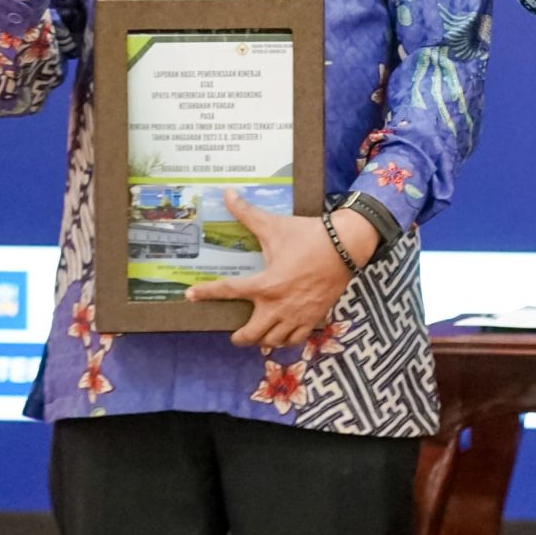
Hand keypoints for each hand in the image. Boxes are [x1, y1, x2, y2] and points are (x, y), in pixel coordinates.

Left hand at [183, 190, 369, 349]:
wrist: (345, 245)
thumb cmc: (307, 235)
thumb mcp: (274, 225)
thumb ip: (248, 214)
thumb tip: (227, 194)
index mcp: (265, 284)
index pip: (228, 291)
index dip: (206, 293)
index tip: (190, 295)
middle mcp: (278, 305)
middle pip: (251, 334)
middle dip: (239, 337)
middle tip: (235, 334)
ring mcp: (297, 314)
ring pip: (273, 340)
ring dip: (262, 340)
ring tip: (259, 335)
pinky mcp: (314, 317)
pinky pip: (296, 339)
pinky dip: (287, 340)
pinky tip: (283, 335)